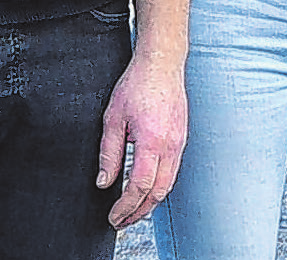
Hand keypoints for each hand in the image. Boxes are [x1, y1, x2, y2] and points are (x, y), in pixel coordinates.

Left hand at [97, 47, 186, 228]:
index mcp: (151, 142)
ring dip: (150, 202)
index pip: (139, 186)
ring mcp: (179, 143)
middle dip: (139, 212)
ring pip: (168, 185)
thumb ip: (109, 152)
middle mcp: (170, 146)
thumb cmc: (136, 86)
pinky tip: (147, 190)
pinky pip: (172, 172)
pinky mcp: (181, 139)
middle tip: (121, 221)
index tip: (113, 216)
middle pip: (157, 192)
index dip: (126, 206)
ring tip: (132, 211)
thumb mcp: (113, 118)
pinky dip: (159, 187)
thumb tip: (104, 181)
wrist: (161, 65)